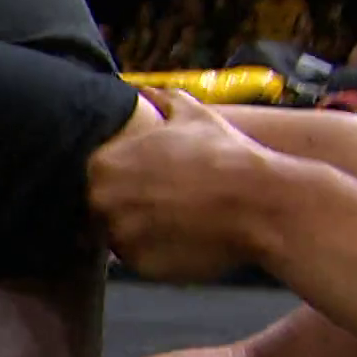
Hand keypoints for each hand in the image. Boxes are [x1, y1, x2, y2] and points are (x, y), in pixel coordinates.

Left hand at [89, 87, 274, 281]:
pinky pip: (140, 262)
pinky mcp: (140, 266)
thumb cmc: (225, 154)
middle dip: (128, 209)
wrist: (259, 201)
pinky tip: (185, 240)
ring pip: (120, 238)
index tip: (151, 184)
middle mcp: (101, 201)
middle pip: (102, 211)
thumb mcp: (193, 115)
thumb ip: (163, 101)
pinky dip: (157, 255)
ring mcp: (118, 236)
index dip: (124, 183)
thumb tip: (148, 90)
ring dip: (141, 233)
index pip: (97, 179)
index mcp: (103, 164)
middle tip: (165, 205)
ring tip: (178, 222)